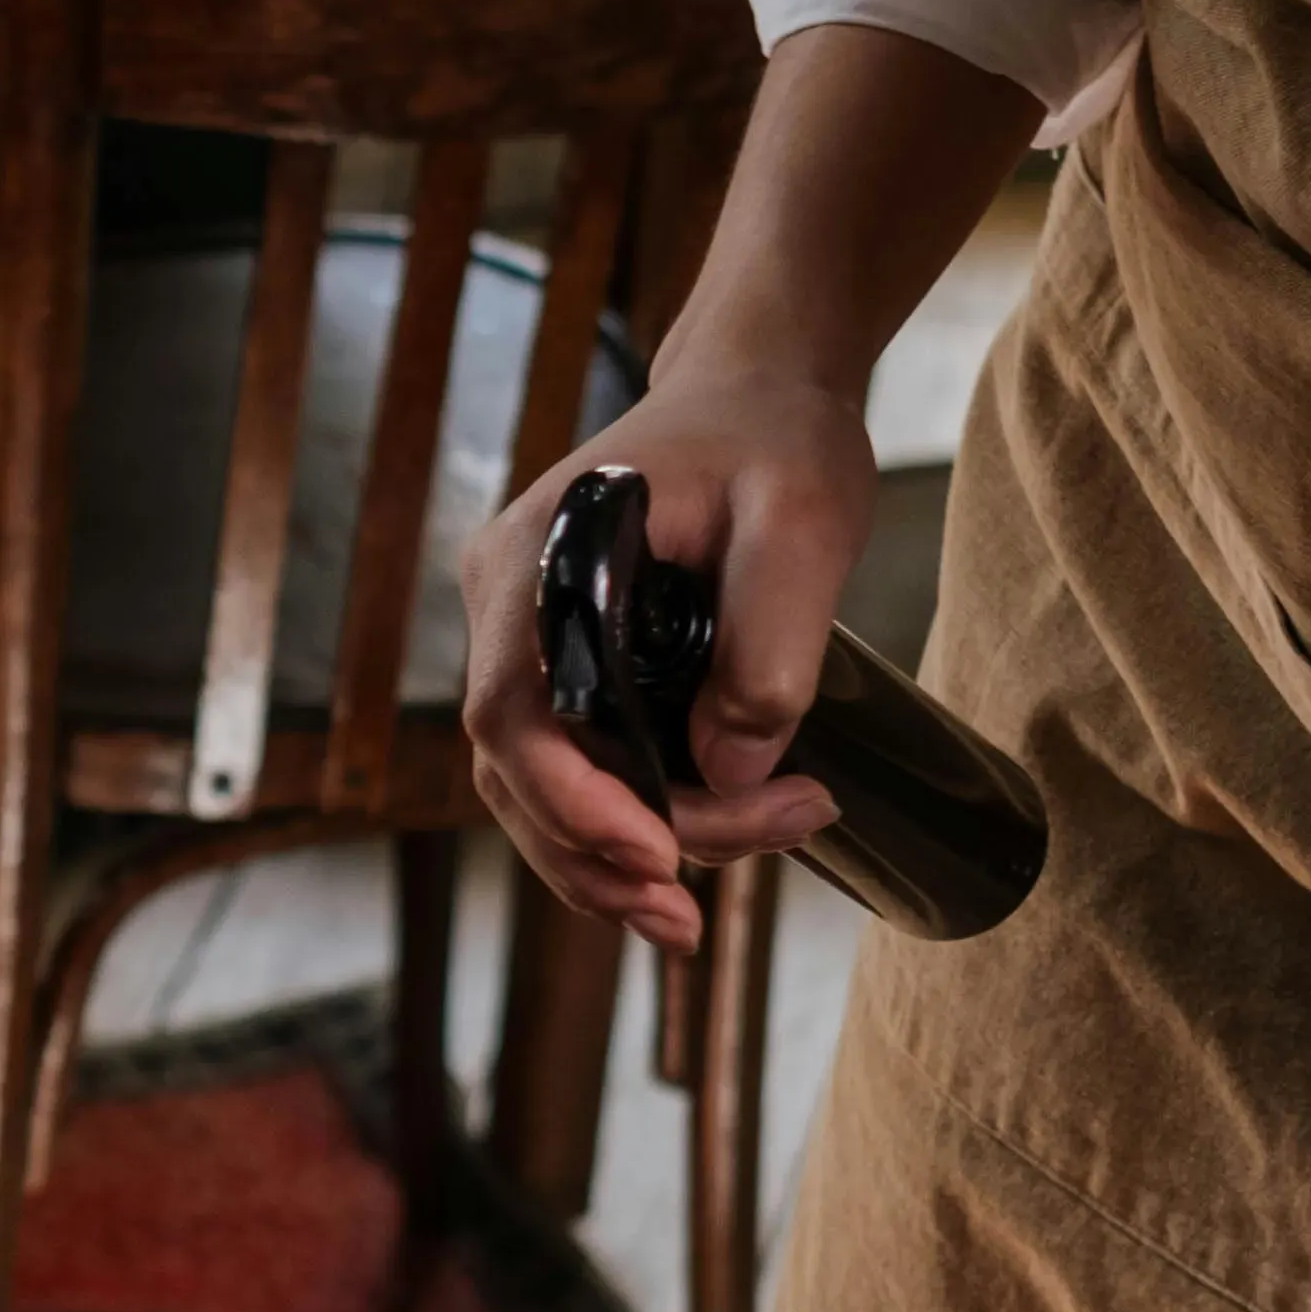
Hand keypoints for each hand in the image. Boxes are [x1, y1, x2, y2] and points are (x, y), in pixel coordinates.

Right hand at [457, 360, 870, 961]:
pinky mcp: (563, 671)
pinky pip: (568, 772)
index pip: (513, 713)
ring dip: (608, 866)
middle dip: (604, 857)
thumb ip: (771, 646)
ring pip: (536, 792)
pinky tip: (678, 875)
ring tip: (695, 920)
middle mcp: (507, 608)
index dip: (573, 801)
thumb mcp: (803, 524)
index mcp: (537, 560)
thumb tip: (728, 774)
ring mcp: (526, 643)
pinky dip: (615, 835)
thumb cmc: (777, 437)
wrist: (758, 390)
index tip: (661, 851)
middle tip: (701, 913)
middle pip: (520, 773)